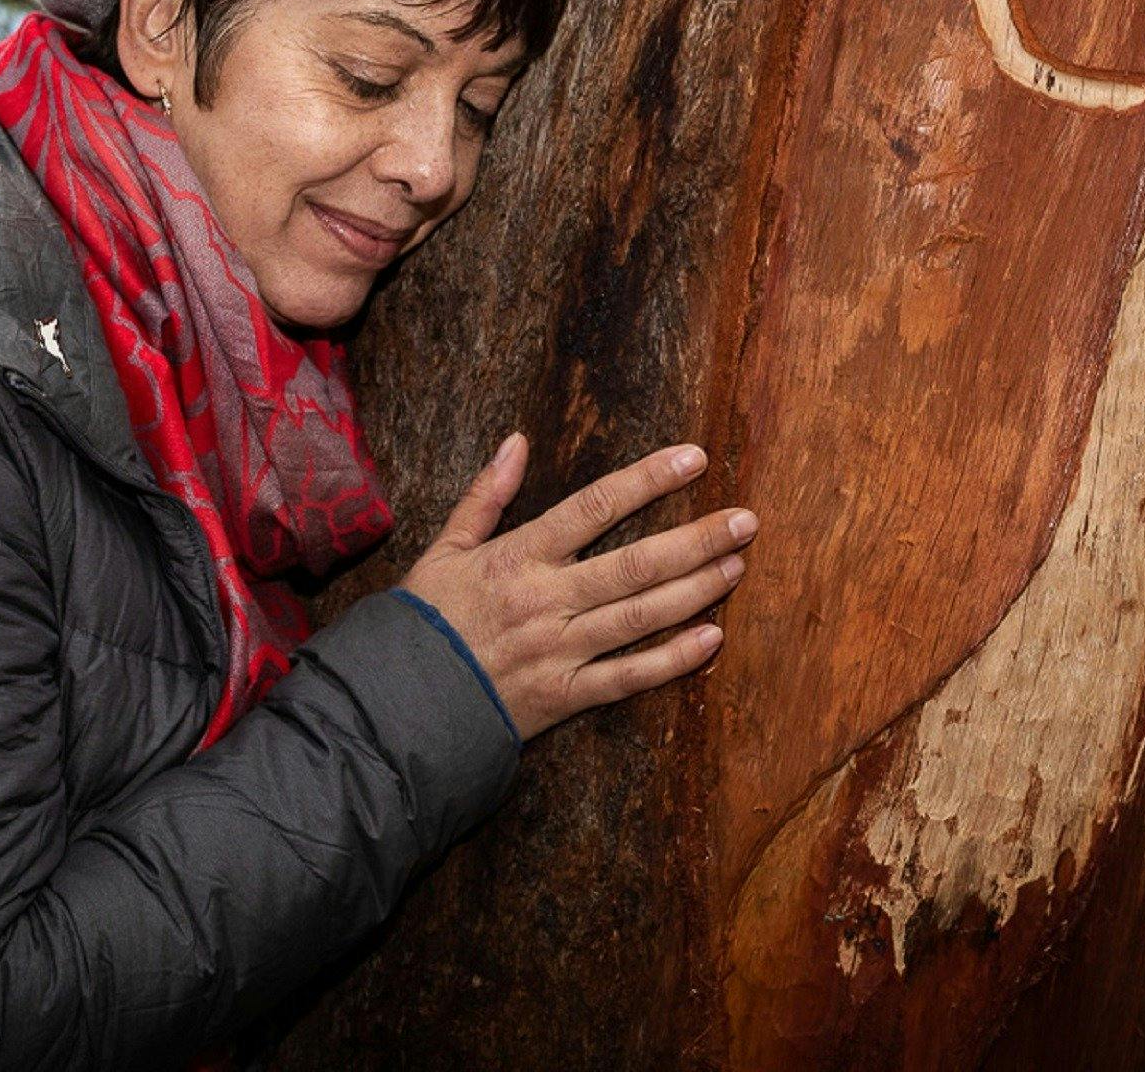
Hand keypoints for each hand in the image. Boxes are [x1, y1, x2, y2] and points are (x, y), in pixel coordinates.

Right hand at [399, 433, 753, 741]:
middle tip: (746, 520)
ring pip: (640, 616)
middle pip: (635, 563)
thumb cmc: (423, 620)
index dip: (648, 479)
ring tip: (739, 565)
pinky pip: (628, 677)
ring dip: (696, 590)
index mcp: (519, 556)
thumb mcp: (444, 548)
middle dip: (696, 539)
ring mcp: (559, 650)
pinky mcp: (565, 695)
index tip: (695, 458)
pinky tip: (712, 638)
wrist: (398, 702)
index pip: (594, 506)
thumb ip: (484, 495)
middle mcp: (546, 599)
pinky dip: (672, 660)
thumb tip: (516, 441)